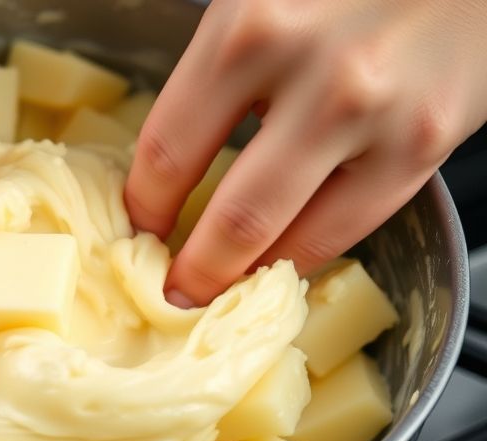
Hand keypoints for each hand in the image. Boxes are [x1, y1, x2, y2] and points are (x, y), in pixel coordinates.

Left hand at [124, 0, 486, 306]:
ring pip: (288, 237)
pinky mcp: (424, 145)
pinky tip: (279, 261)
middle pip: (230, 216)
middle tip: (174, 291)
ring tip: (219, 288)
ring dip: (243, 277)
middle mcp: (311, 74)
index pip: (167, 149)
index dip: (144, 206)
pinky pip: (348, 228)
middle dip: (193, 270)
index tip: (137, 229)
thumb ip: (220, 72)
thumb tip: (171, 161)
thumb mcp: (263, 3)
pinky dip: (304, 255)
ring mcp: (373, 116)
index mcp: (247, 28)